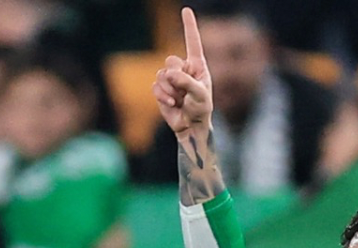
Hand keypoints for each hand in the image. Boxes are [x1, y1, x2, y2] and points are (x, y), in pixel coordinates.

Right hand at [154, 7, 212, 138]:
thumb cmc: (201, 109)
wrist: (191, 126)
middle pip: (170, 61)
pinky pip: (156, 86)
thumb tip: (169, 74)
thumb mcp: (200, 95)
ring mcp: (171, 78)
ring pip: (161, 75)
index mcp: (197, 65)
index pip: (192, 42)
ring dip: (170, 91)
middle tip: (183, 92)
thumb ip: (186, 82)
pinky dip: (163, 96)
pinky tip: (172, 104)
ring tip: (179, 101)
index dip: (189, 26)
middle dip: (176, 78)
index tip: (186, 9)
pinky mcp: (161, 89)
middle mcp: (183, 69)